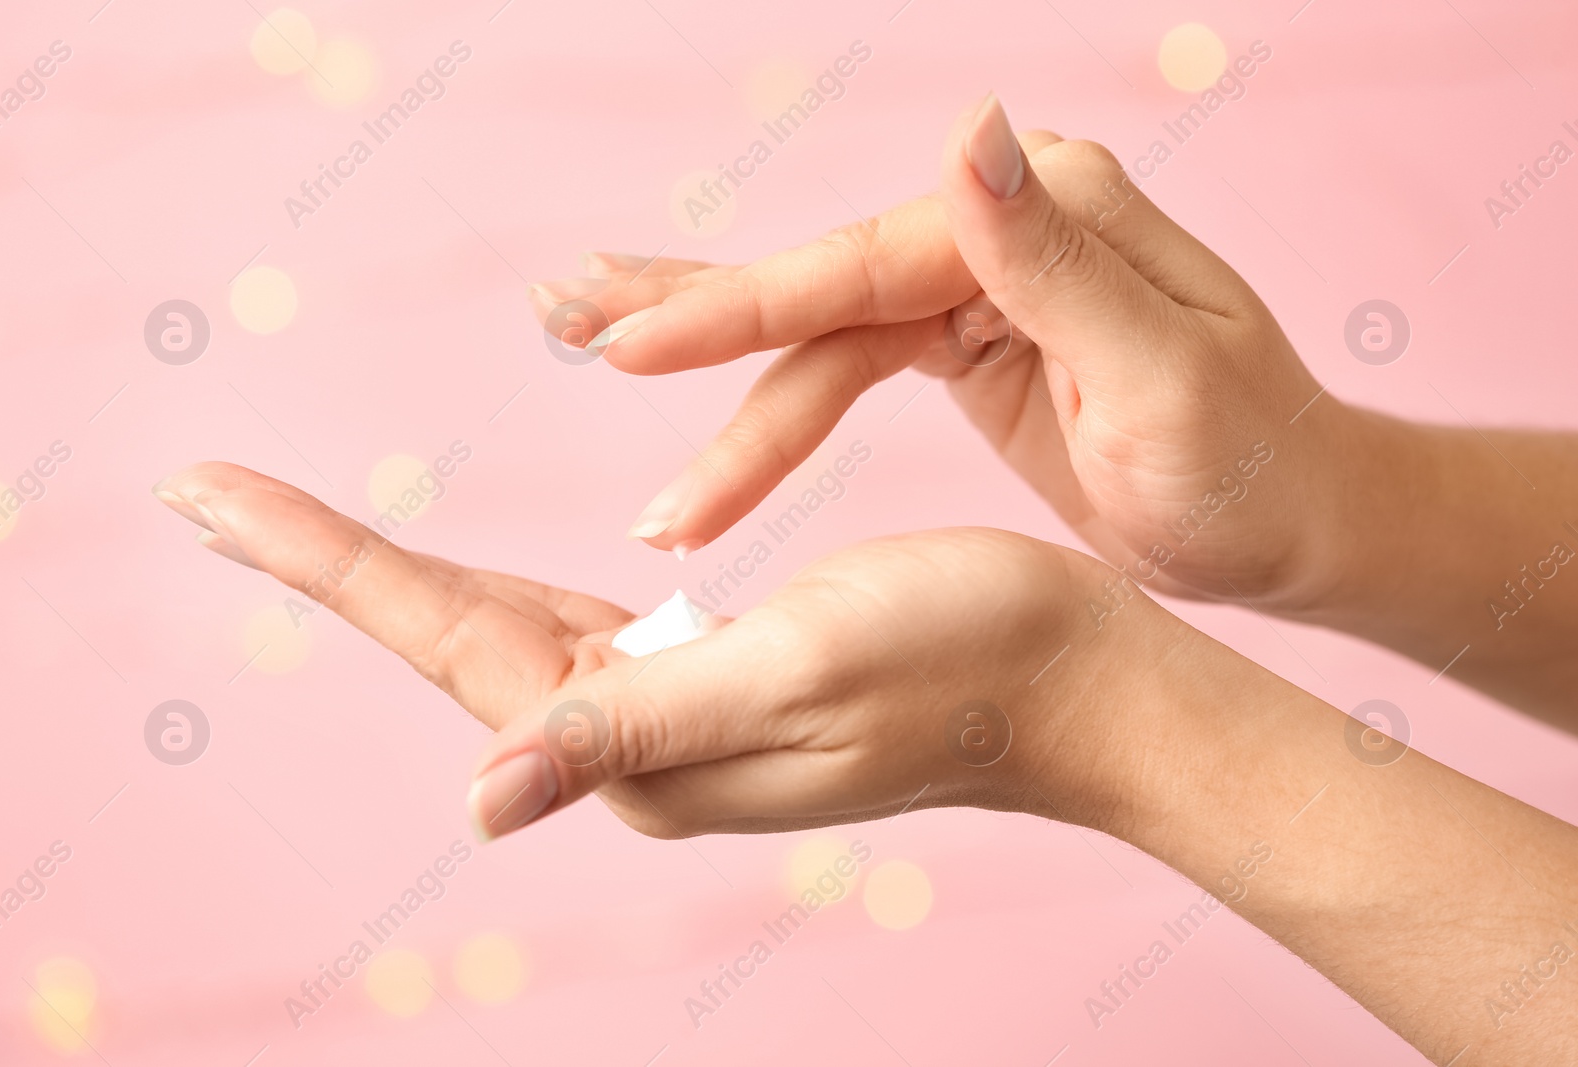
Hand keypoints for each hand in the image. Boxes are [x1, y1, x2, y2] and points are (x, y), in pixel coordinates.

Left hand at [153, 462, 1129, 839]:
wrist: (1069, 676)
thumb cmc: (961, 656)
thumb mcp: (797, 669)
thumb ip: (635, 727)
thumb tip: (481, 797)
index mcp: (643, 748)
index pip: (447, 644)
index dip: (324, 562)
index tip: (206, 497)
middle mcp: (637, 748)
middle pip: (446, 639)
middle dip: (323, 562)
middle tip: (205, 493)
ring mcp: (670, 719)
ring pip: (498, 634)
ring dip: (391, 576)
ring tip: (287, 524)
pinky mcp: (708, 680)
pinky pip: (569, 632)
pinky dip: (494, 589)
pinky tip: (449, 575)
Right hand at [531, 95, 1342, 609]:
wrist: (1287, 522)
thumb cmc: (1246, 467)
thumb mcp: (1164, 375)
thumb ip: (1056, 259)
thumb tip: (972, 127)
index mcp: (1056, 215)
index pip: (867, 264)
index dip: (745, 309)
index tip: (630, 350)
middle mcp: (1007, 227)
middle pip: (823, 277)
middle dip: (695, 316)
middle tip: (564, 319)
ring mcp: (978, 278)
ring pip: (818, 326)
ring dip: (712, 368)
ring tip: (587, 345)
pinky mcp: (961, 335)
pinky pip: (842, 359)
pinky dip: (766, 390)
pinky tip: (703, 388)